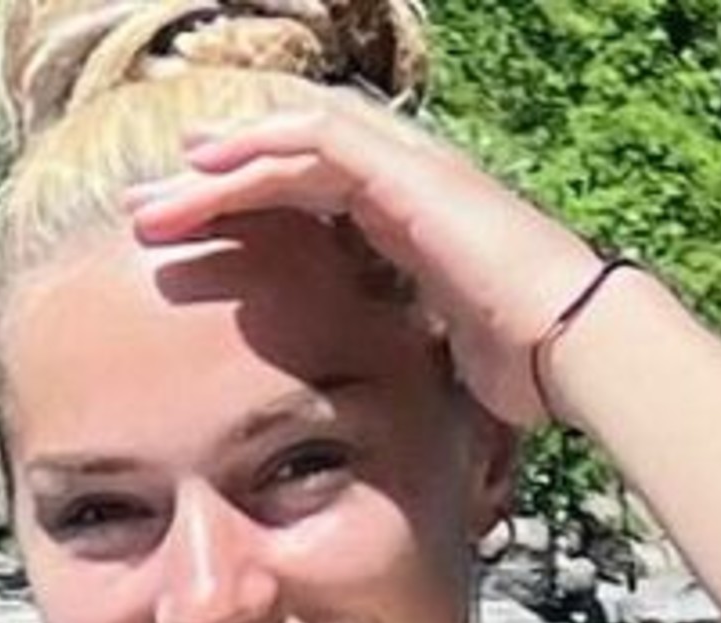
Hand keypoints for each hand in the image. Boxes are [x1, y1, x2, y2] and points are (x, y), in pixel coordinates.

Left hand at [126, 88, 601, 427]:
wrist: (572, 350)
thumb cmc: (514, 364)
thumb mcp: (427, 354)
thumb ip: (386, 344)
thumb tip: (356, 382)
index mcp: (398, 229)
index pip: (303, 204)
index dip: (241, 212)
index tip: (187, 239)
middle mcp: (400, 189)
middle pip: (285, 168)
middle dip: (211, 188)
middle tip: (148, 213)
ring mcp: (409, 174)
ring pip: (291, 146)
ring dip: (217, 169)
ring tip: (154, 198)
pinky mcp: (412, 176)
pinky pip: (322, 142)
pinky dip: (261, 149)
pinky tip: (206, 164)